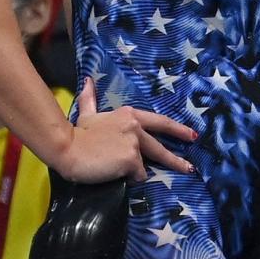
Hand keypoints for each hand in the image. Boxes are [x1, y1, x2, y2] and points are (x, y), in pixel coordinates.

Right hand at [56, 78, 196, 183]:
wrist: (67, 148)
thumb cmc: (78, 133)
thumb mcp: (87, 114)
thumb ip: (91, 99)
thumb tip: (87, 80)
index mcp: (130, 115)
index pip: (159, 122)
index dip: (177, 129)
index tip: (192, 136)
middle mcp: (136, 127)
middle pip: (160, 146)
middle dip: (176, 160)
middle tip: (189, 168)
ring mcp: (135, 144)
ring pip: (144, 164)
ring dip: (134, 170)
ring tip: (122, 171)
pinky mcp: (131, 160)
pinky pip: (136, 175)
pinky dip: (128, 178)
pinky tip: (112, 173)